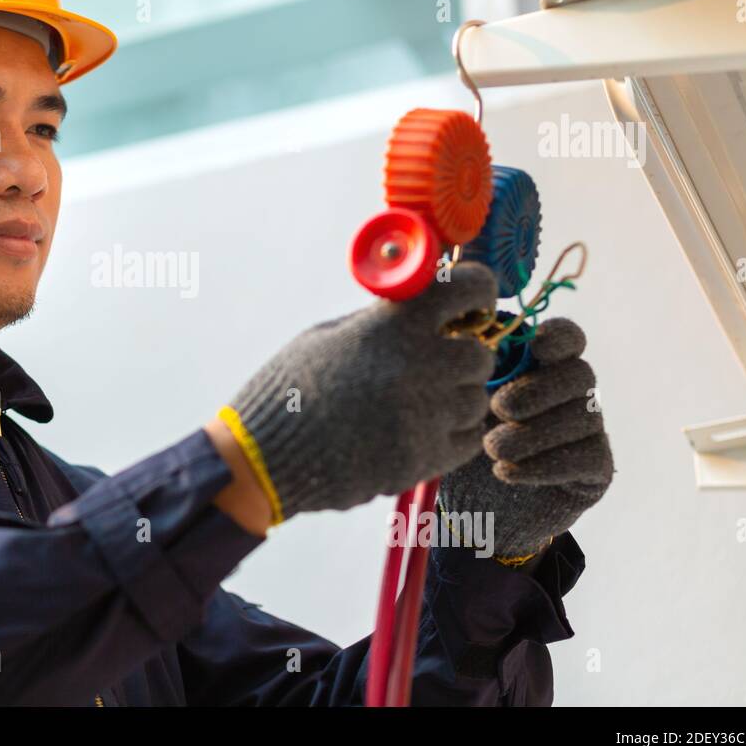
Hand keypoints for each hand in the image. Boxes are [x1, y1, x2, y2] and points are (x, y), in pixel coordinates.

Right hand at [220, 262, 497, 521]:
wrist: (266, 457)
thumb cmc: (291, 389)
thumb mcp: (329, 336)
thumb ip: (381, 321)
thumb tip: (424, 308)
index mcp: (392, 324)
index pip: (468, 287)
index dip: (477, 290)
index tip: (472, 302)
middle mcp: (418, 365)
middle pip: (479, 354)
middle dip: (462, 356)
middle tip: (437, 363)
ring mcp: (425, 415)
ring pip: (475, 400)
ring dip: (454, 399)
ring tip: (416, 403)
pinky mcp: (424, 459)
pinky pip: (466, 440)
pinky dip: (450, 435)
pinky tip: (418, 429)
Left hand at [437, 316, 614, 561]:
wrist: (470, 511)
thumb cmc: (461, 448)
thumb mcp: (456, 409)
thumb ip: (469, 379)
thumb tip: (473, 350)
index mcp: (541, 367)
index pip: (568, 338)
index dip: (559, 337)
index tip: (536, 346)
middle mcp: (572, 395)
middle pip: (579, 375)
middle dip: (537, 390)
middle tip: (497, 408)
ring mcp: (589, 431)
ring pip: (583, 416)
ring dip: (533, 432)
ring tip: (492, 449)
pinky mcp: (597, 469)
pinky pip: (588, 457)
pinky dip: (543, 465)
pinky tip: (505, 472)